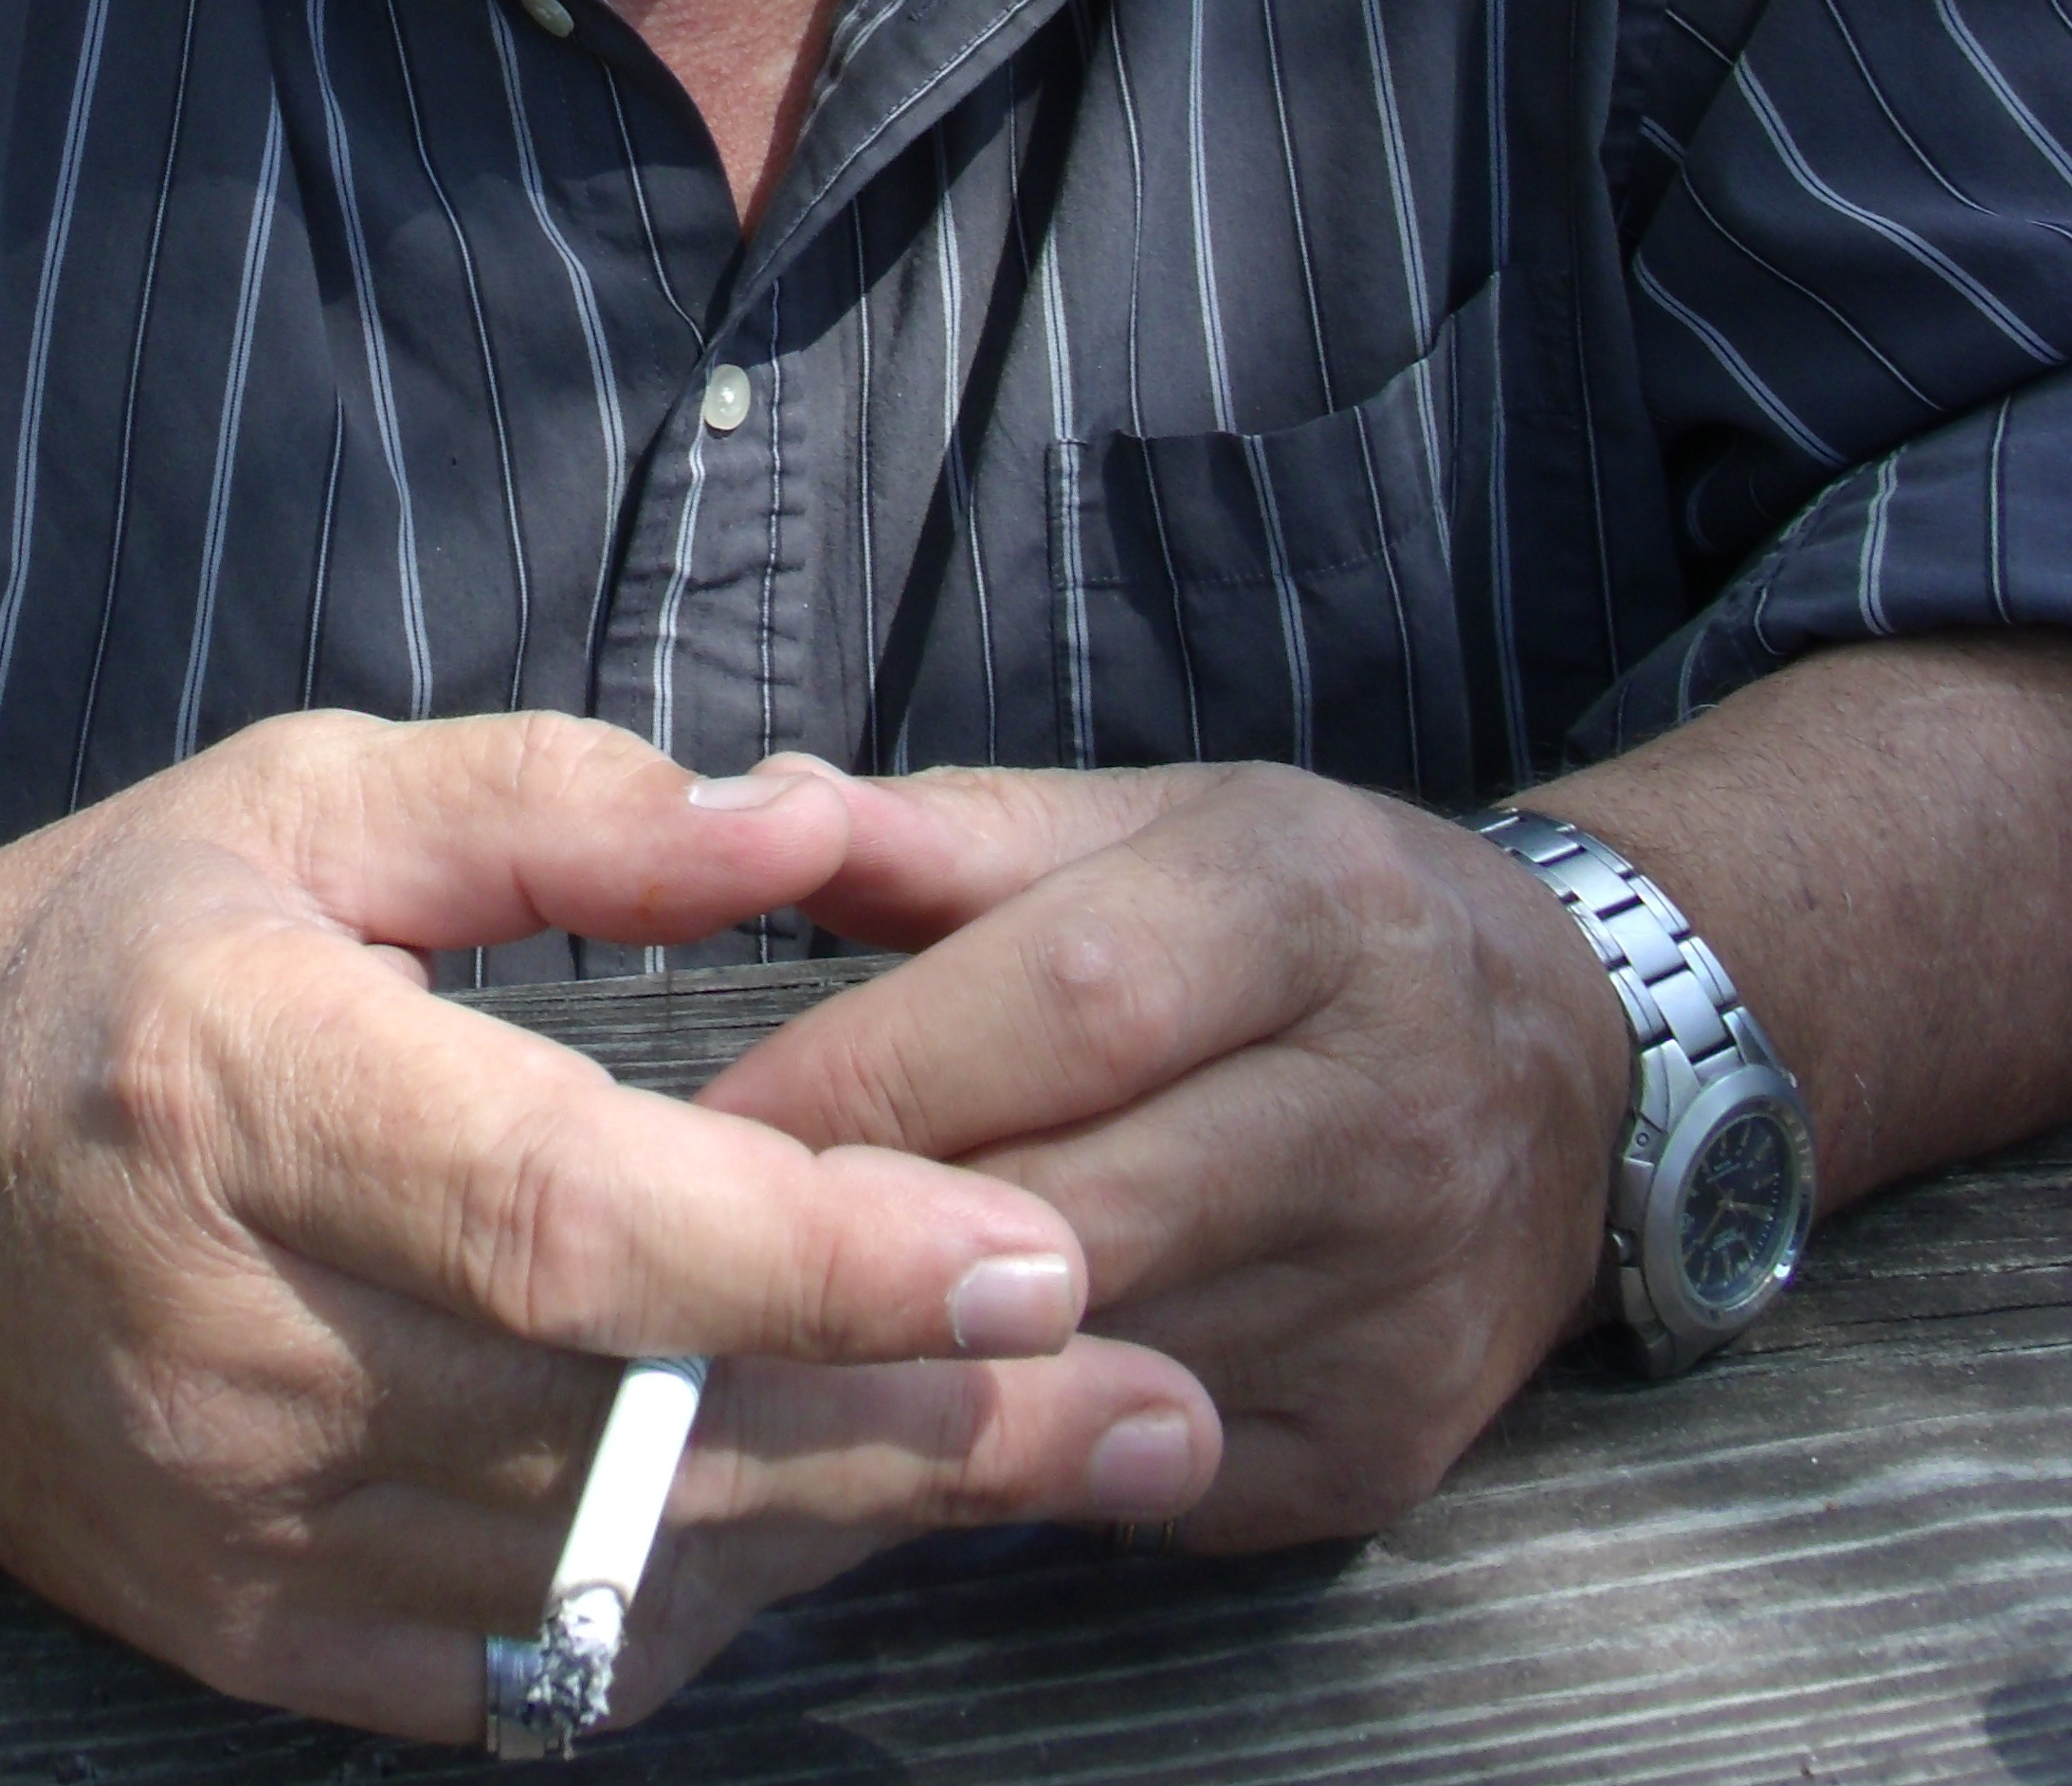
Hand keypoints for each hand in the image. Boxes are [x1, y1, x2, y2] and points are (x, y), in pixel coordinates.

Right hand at [0, 712, 1220, 1734]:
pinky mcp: (245, 1638)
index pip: (568, 1215)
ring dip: (861, 1520)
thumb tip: (811, 824)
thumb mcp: (304, 797)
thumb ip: (563, 808)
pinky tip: (843, 1523)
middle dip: (926, 1424)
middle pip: (631, 1427)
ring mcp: (236, 1524)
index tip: (1031, 1248)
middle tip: (1157, 1393)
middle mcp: (237, 1335)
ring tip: (1088, 1453)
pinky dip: (704, 1609)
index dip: (812, 1253)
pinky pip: (528, 1675)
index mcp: (244, 1083)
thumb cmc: (101, 954)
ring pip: (607, 1574)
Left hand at [696, 759, 1630, 1549]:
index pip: (1059, 999)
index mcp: (1304, 906)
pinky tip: (948, 1386)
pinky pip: (1148, 1459)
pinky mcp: (1385, 1446)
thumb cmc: (1301, 920)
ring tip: (783, 1320)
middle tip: (697, 1243)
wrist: (1579, 1067)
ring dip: (917, 1348)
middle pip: (1067, 1198)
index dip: (861, 1070)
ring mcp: (1397, 1300)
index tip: (696, 1120)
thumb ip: (938, 832)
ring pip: (1093, 1354)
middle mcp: (1376, 1107)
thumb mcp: (1150, 822)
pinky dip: (1029, 1433)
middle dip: (859, 1231)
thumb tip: (731, 815)